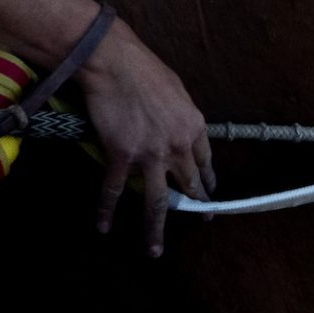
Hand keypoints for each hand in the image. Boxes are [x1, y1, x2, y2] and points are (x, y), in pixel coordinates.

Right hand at [74, 22, 212, 255]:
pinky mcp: (122, 156)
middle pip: (188, 184)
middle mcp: (177, 145)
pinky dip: (107, 210)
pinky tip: (104, 226)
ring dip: (155, 229)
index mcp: (194, 126)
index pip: (205, 162)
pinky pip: (114, 190)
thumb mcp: (175, 89)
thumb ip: (180, 115)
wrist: (114, 62)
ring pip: (156, 201)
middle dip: (194, 207)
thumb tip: (177, 127)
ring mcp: (150, 154)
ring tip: (155, 250)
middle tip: (199, 222)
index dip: (207, 180)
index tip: (209, 193)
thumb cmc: (143, 68)